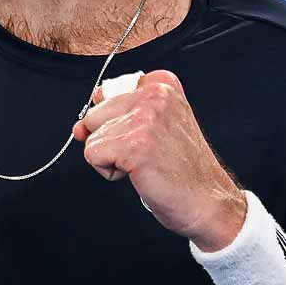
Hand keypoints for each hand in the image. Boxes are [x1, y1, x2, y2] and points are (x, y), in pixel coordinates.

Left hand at [70, 69, 247, 249]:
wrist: (207, 201)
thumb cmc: (182, 169)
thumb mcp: (155, 126)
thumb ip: (117, 115)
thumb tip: (78, 127)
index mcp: (162, 83)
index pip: (106, 94)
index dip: (116, 123)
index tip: (144, 137)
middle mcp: (154, 94)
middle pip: (94, 115)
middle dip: (111, 141)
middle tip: (146, 153)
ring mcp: (144, 118)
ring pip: (91, 136)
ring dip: (111, 158)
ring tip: (145, 163)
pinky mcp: (134, 144)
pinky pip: (92, 155)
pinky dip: (109, 171)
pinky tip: (139, 173)